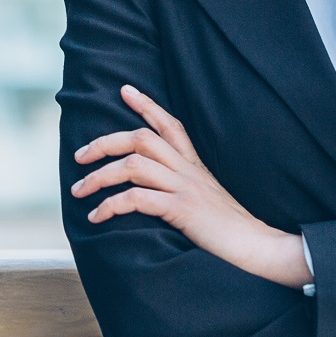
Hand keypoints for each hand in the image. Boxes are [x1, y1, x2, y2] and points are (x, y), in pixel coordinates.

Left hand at [72, 85, 312, 287]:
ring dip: (98, 176)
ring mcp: (185, 187)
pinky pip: (136, 199)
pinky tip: (97, 216)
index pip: (170, 124)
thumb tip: (155, 190)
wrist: (257, 246)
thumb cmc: (229, 229)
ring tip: (79, 191)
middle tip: (79, 156)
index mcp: (194, 165)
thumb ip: (184, 187)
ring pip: (133, 166)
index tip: (125, 90)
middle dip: (104, 143)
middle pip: (141, 138)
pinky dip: (110, 205)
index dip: (146, 104)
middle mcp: (188, 169)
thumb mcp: (206, 198)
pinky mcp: (182, 209)